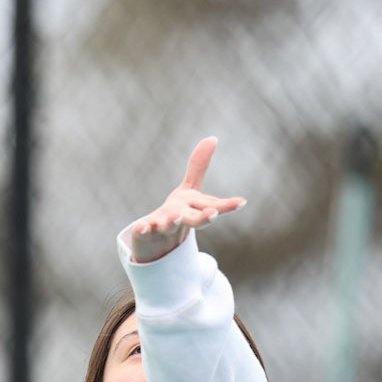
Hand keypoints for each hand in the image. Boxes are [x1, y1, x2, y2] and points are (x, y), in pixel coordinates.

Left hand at [128, 137, 245, 262]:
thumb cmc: (178, 213)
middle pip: (194, 220)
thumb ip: (199, 166)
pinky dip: (143, 230)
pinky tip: (140, 227)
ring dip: (173, 221)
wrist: (154, 244)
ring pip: (169, 226)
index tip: (241, 202)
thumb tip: (212, 137)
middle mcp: (181, 220)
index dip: (227, 206)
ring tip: (175, 217)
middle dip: (203, 217)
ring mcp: (163, 227)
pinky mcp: (145, 232)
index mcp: (194, 210)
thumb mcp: (189, 190)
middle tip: (213, 214)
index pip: (212, 207)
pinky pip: (144, 231)